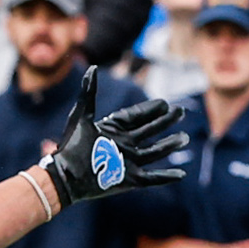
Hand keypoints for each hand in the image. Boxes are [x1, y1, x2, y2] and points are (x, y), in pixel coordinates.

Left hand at [44, 71, 182, 204]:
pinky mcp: (129, 180)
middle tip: (180, 112)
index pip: (136, 117)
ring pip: (154, 152)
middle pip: (149, 131)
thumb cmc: (70, 145)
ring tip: (183, 137)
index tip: (164, 103)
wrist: (65, 176)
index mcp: (113, 129)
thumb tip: (92, 67)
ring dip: (169, 144)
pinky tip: (181, 174)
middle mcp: (123, 144)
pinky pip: (152, 178)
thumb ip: (88, 92)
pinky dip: (166, 177)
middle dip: (165, 122)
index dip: (150, 110)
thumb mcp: (81, 115)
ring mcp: (127, 162)